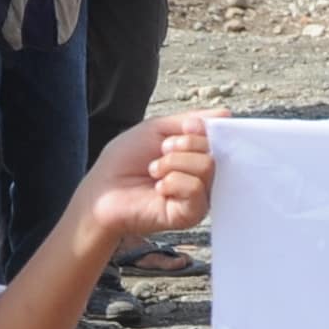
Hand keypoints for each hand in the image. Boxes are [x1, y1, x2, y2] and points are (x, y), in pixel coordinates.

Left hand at [70, 112, 215, 249]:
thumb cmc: (124, 161)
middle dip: (183, 145)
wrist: (103, 189)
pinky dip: (172, 182)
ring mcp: (198, 196)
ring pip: (207, 167)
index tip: (183, 128)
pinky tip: (158, 189)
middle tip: (161, 153)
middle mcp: (201, 177)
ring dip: (173, 163)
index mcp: (195, 155)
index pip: (218, 137)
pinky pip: (196, 189)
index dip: (201, 128)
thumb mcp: (157, 129)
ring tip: (155, 172)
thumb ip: (190, 121)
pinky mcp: (191, 214)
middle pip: (213, 151)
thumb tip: (225, 114)